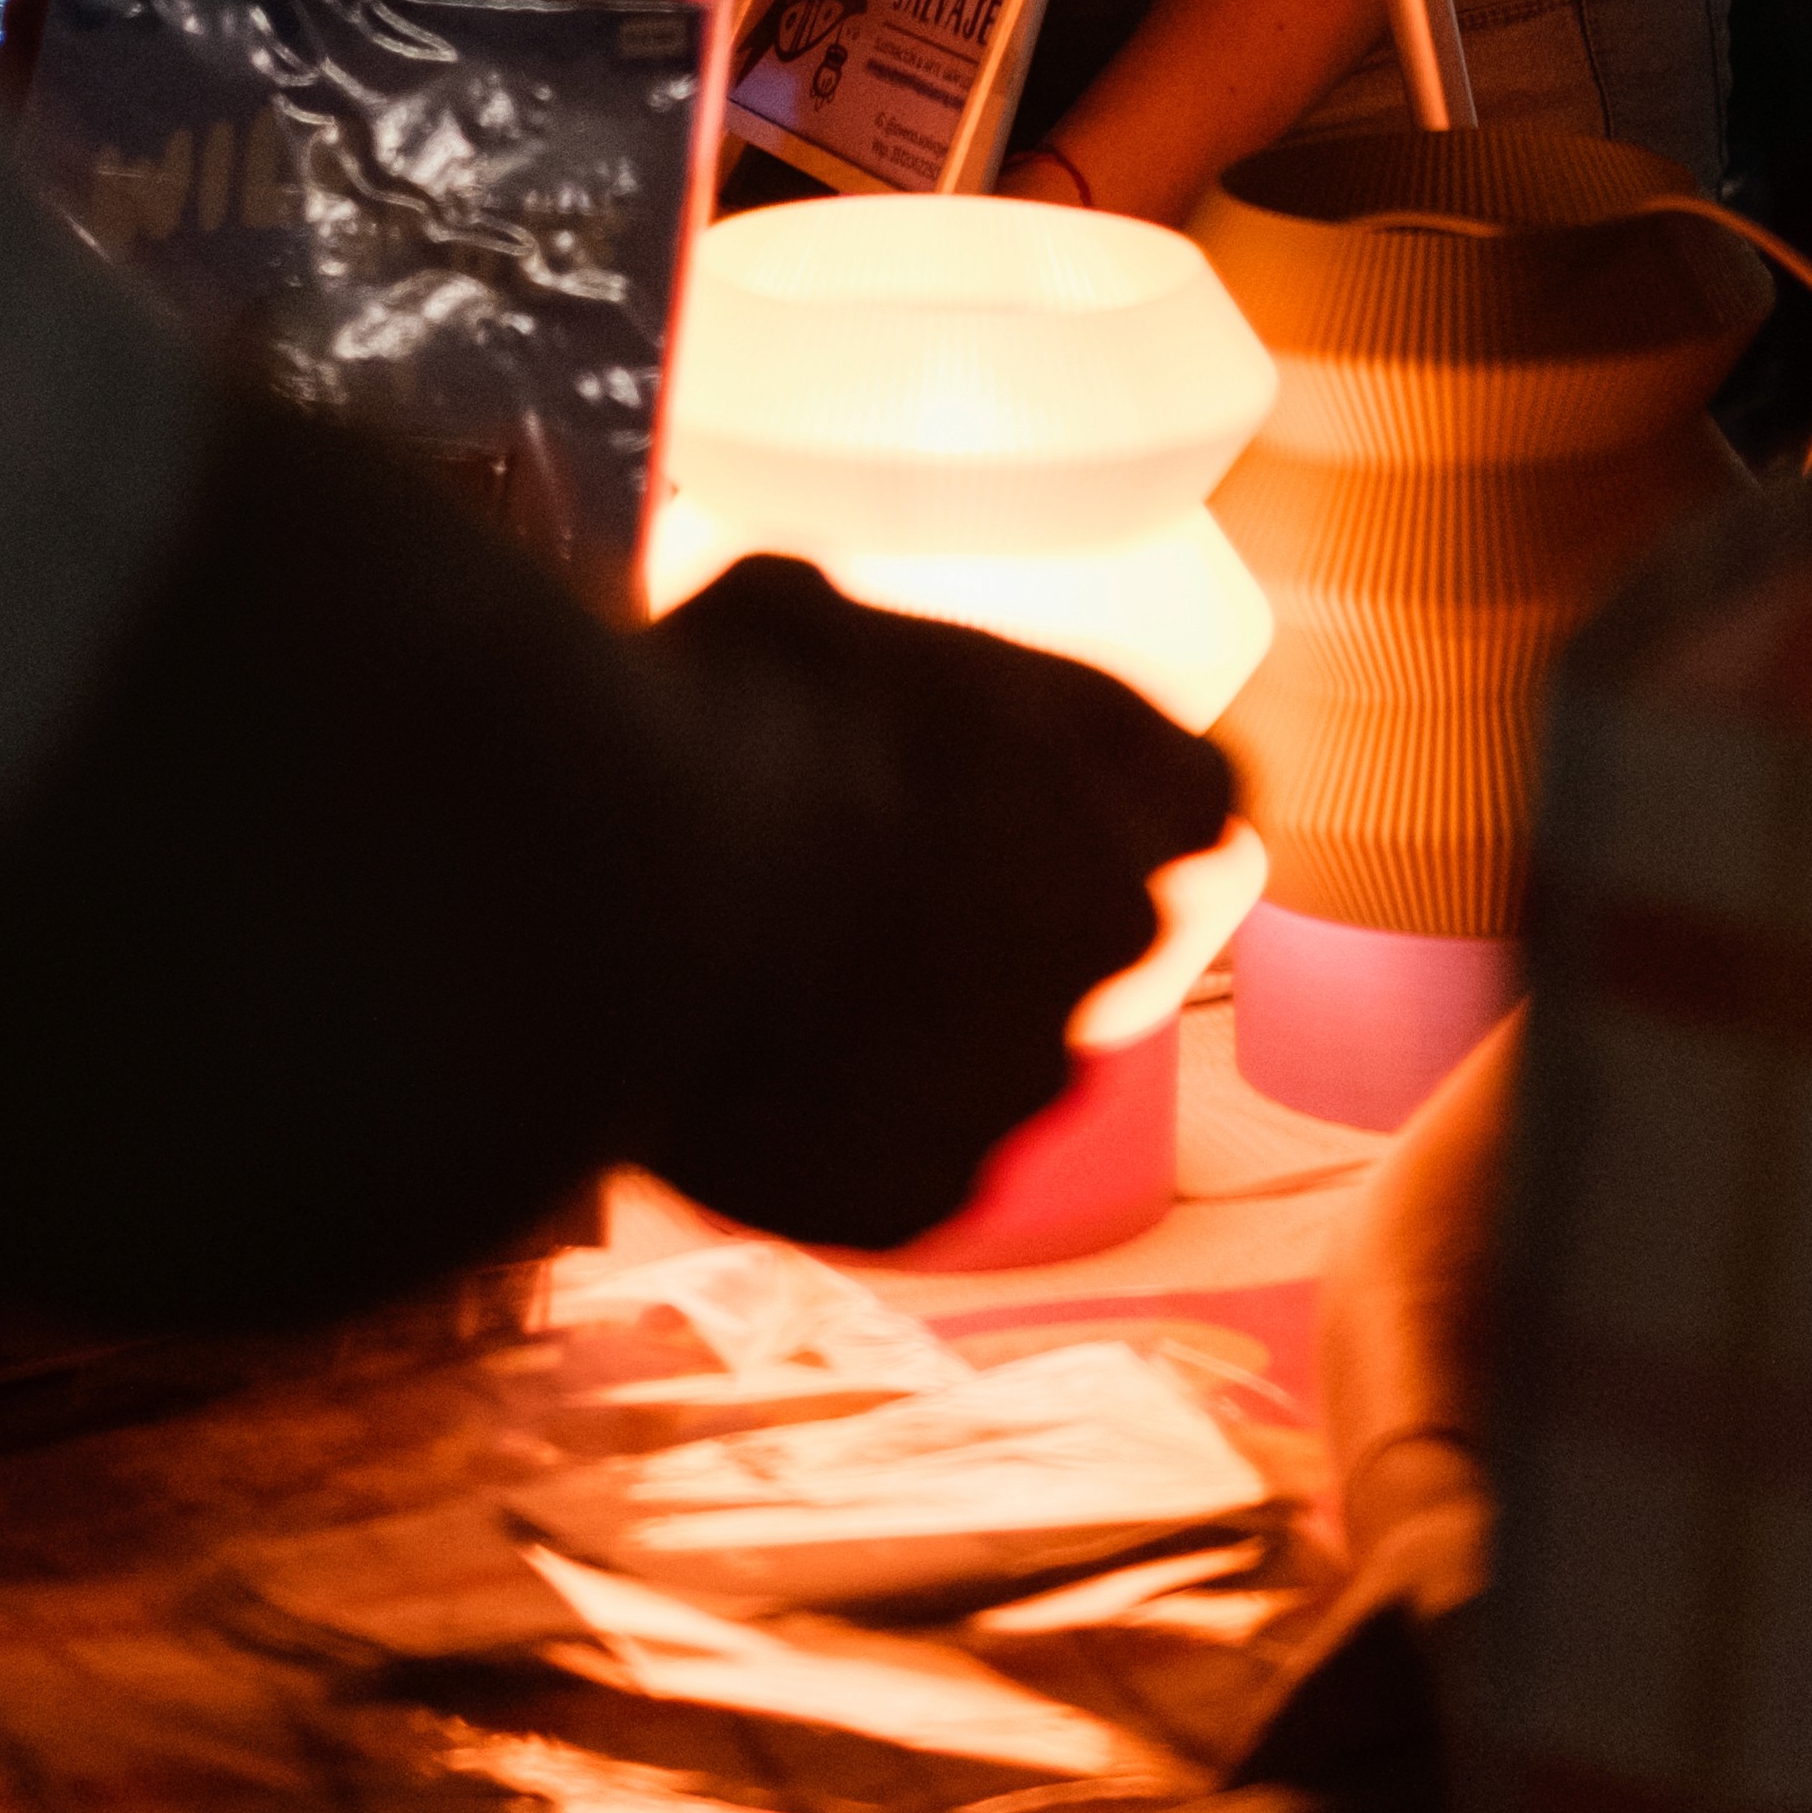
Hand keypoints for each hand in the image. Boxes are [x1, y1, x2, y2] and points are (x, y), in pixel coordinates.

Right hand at [635, 562, 1236, 1252]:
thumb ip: (883, 668)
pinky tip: (742, 1061)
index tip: (1036, 798)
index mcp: (1112, 778)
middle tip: (876, 892)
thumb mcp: (807, 617)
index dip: (1120, 802)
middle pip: (1094, 939)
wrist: (615, 907)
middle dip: (1007, 923)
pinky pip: (895, 1154)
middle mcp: (1106, 938)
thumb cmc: (712, 715)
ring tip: (774, 974)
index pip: (1195, 801)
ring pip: (991, 1057)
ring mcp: (1020, 1082)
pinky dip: (838, 1126)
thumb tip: (835, 662)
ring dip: (916, 1028)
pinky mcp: (926, 1195)